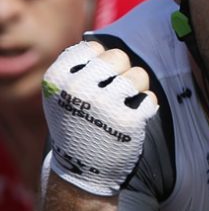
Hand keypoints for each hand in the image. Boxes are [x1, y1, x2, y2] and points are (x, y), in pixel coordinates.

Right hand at [42, 41, 157, 195]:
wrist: (83, 169)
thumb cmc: (77, 122)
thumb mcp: (62, 93)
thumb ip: (78, 66)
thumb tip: (102, 41)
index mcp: (58, 78)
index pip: (94, 47)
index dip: (100, 64)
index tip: (95, 82)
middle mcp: (79, 89)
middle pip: (119, 56)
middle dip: (121, 71)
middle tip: (114, 92)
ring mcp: (104, 105)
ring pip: (139, 74)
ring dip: (137, 89)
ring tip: (124, 105)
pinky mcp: (128, 121)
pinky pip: (150, 97)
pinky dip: (145, 108)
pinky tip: (132, 120)